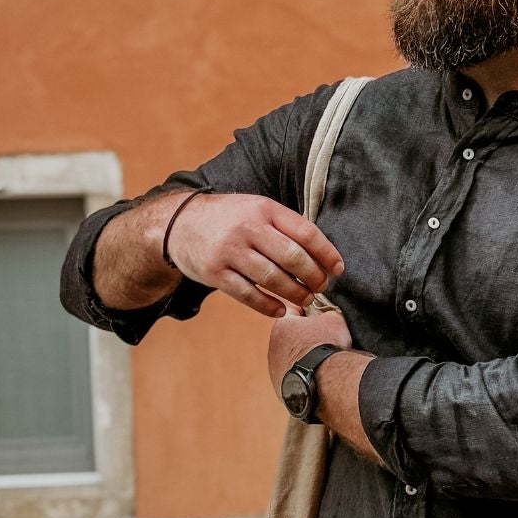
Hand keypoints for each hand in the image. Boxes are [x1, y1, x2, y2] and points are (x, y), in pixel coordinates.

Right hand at [166, 193, 344, 316]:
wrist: (179, 223)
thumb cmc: (229, 218)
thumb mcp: (256, 208)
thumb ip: (285, 226)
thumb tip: (322, 255)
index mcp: (264, 208)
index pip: (306, 233)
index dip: (327, 254)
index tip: (338, 269)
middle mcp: (247, 228)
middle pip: (293, 258)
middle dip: (314, 277)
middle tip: (321, 286)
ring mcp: (230, 251)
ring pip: (273, 278)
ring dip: (295, 293)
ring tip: (306, 298)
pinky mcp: (215, 273)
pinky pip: (248, 295)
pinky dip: (269, 306)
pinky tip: (281, 310)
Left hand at [267, 305, 352, 400]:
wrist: (325, 380)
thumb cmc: (327, 347)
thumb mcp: (334, 319)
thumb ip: (328, 313)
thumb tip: (329, 315)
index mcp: (282, 325)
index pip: (294, 311)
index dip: (309, 312)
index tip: (320, 317)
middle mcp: (273, 346)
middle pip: (290, 336)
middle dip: (304, 337)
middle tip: (323, 340)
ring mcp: (275, 369)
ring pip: (290, 358)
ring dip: (302, 358)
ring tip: (321, 361)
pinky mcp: (280, 387)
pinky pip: (293, 377)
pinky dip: (303, 375)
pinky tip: (316, 376)